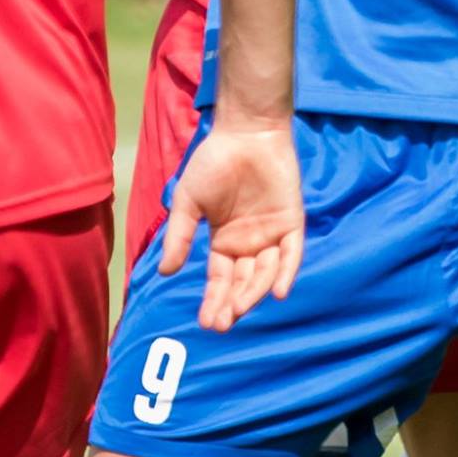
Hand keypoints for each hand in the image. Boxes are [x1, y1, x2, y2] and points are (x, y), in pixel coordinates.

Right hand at [160, 119, 304, 332]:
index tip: (206, 322)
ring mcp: (272, 234)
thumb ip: (180, 236)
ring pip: (265, 273)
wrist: (244, 132)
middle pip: (242, 282)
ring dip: (253, 293)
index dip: (214, 300)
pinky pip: (291, 253)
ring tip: (239, 309)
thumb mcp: (188, 202)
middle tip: (221, 324)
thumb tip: (165, 272)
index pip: (220, 279)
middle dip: (233, 304)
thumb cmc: (213, 163)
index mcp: (224, 242)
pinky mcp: (292, 222)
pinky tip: (277, 292)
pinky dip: (286, 273)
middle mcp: (249, 244)